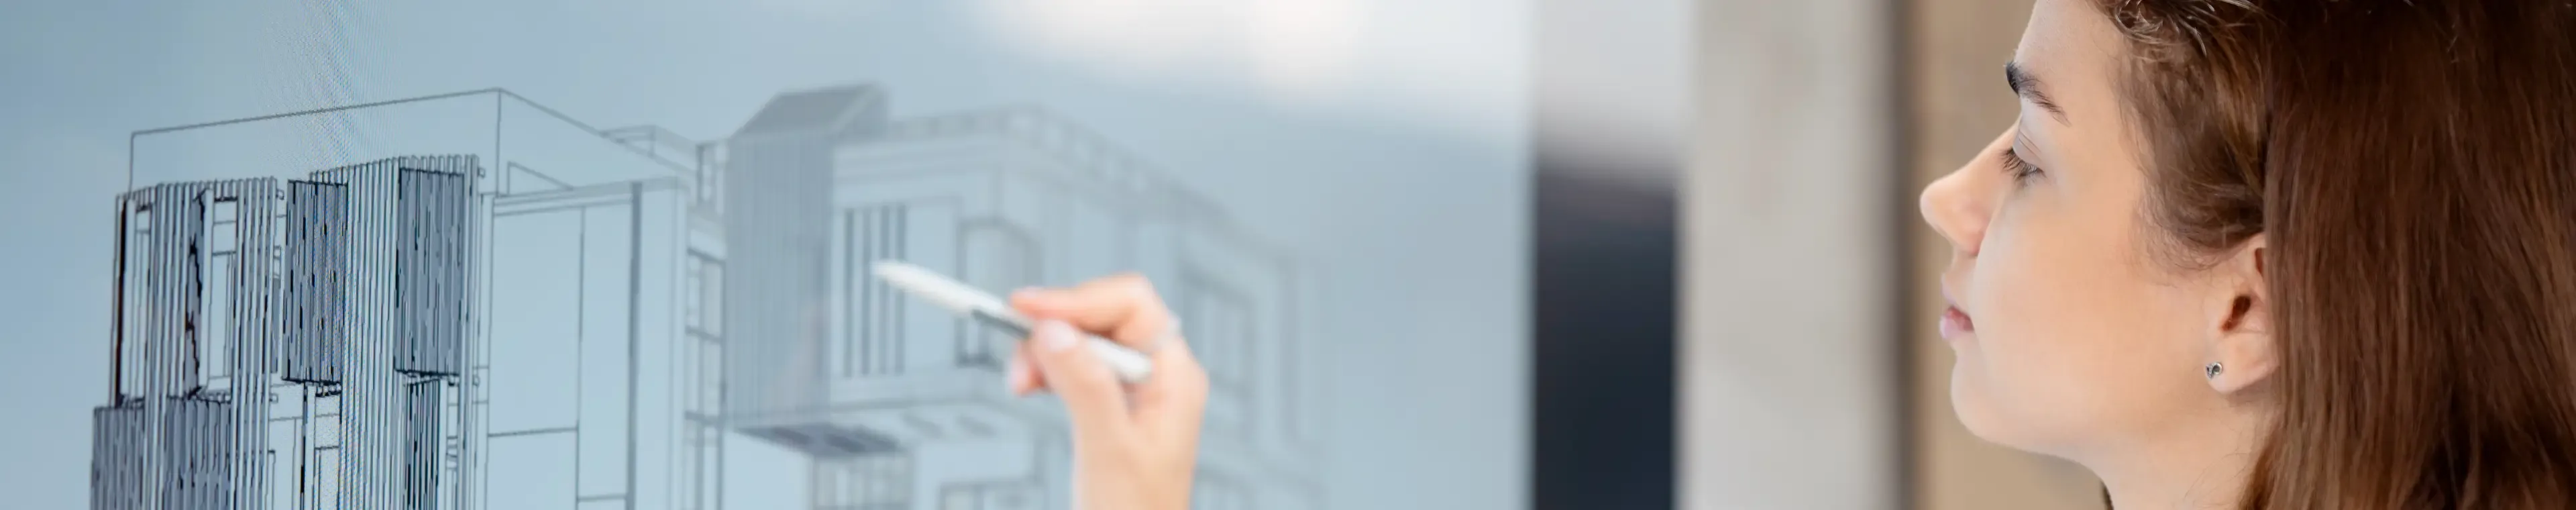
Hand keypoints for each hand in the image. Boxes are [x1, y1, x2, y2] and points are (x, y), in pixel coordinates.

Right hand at [1006, 273, 1208, 509]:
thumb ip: (1085, 386)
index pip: (1131, 305)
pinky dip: (1047, 368)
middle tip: (1017, 364)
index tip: (1024, 308)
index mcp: (1175, 377)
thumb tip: (1055, 329)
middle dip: (1053, 329)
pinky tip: (1030, 386)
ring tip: (1021, 385)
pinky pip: (1075, 364)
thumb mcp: (1108, 450)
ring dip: (1044, 351)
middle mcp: (1159, 375)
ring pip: (1082, 338)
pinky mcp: (1110, 404)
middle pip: (1101, 316)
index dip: (1076, 299)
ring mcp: (1136, 389)